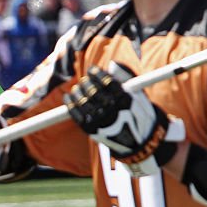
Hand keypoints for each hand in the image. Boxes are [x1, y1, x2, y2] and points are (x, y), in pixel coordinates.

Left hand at [64, 62, 177, 176]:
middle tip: (84, 80)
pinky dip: (70, 104)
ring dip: (77, 92)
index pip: (106, 81)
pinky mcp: (91, 129)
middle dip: (86, 82)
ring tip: (77, 88)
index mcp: (124, 99)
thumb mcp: (138, 95)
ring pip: (83, 101)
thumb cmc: (136, 114)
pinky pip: (76, 114)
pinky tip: (69, 97)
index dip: (97, 73)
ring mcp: (100, 120)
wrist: (138, 141)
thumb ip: (125, 78)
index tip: (92, 70)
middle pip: (93, 91)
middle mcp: (112, 109)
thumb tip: (112, 65)